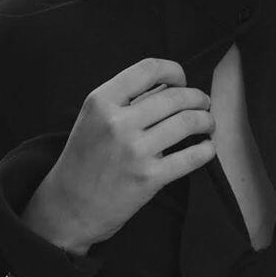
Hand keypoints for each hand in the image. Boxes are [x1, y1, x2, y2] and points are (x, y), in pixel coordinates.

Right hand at [20, 58, 215, 253]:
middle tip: (203, 103)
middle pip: (175, 96)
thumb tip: (171, 85)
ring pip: (188, 122)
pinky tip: (207, 148)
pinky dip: (206, 149)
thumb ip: (126, 99)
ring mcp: (134, 151)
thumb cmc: (84, 160)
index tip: (181, 81)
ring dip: (206, 120)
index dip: (174, 71)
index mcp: (101, 101)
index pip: (149, 69)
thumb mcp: (93, 119)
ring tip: (208, 123)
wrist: (67, 208)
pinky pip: (192, 157)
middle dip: (198, 98)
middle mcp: (117, 122)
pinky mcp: (149, 178)